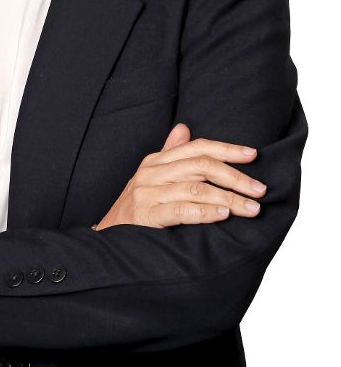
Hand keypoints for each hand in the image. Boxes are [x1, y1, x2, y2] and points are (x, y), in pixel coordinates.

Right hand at [94, 123, 266, 229]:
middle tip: (260, 190)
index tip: (253, 155)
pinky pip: (181, 210)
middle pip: (202, 166)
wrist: (106, 238)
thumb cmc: (134, 208)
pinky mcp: (146, 214)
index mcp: (157, 161)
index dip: (227, 149)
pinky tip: (223, 215)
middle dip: (235, 177)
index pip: (197, 147)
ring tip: (251, 208)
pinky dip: (205, 211)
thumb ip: (169, 153)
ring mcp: (148, 193)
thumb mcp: (151, 177)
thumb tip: (185, 127)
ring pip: (196, 188)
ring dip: (229, 198)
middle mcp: (152, 172)